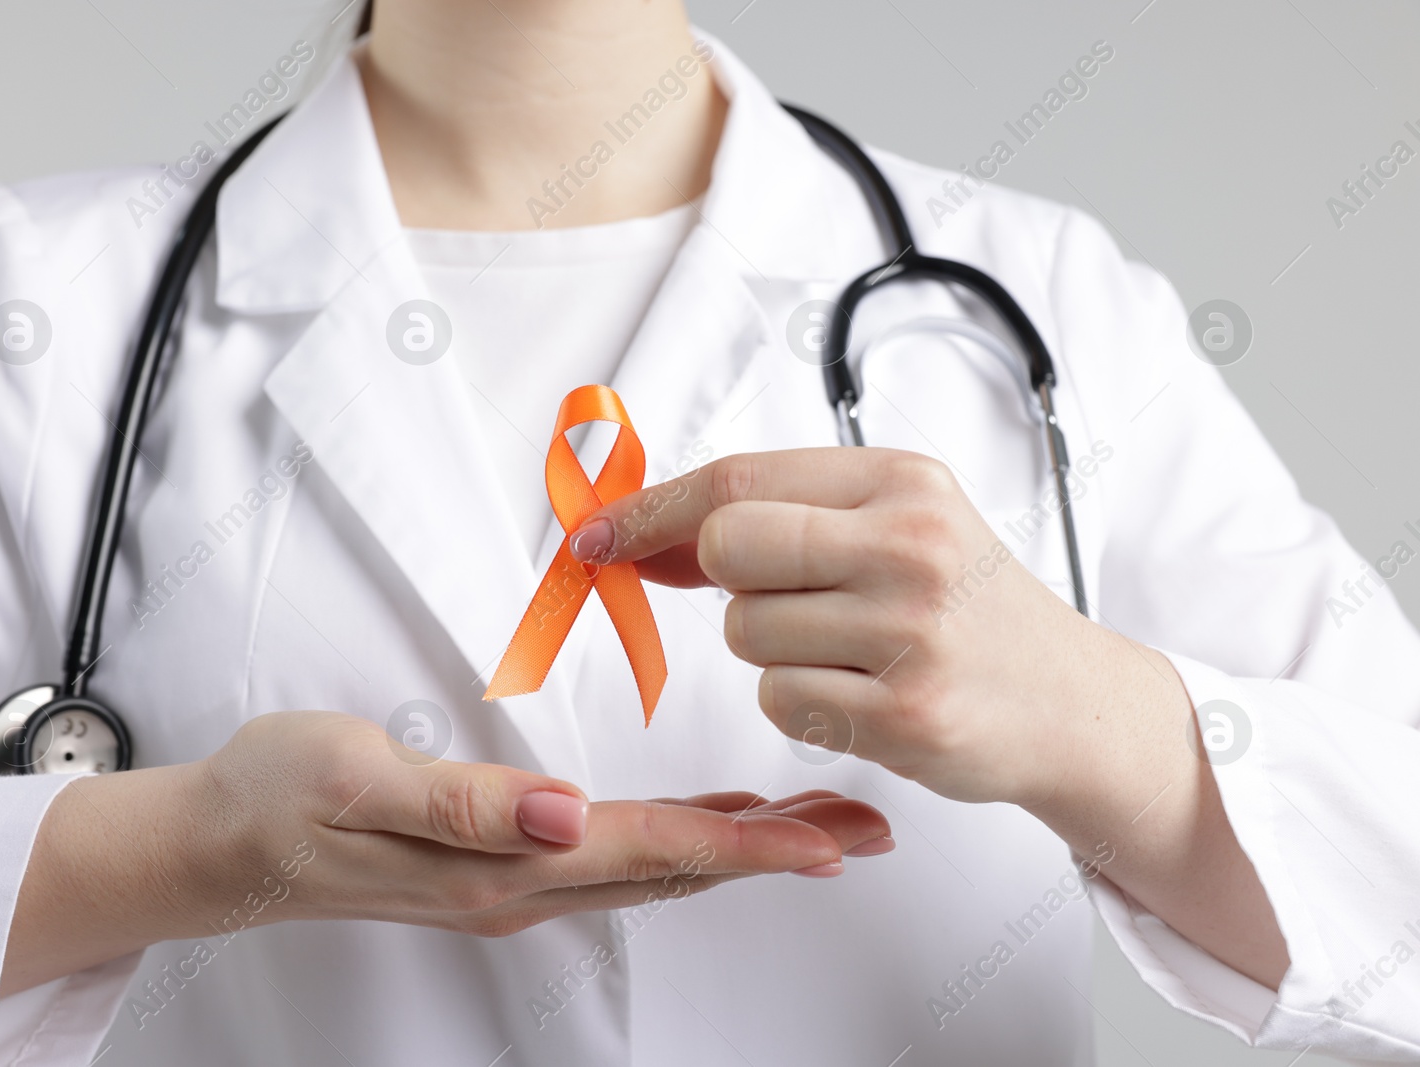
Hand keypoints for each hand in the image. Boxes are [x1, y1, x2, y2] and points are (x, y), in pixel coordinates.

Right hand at [4, 710, 892, 996]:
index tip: (828, 839)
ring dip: (745, 845)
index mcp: (503, 864)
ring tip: (821, 823)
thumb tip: (566, 815)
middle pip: (679, 868)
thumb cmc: (285, 797)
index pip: (652, 853)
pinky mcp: (508, 859)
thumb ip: (464, 804)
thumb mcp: (356, 781)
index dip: (747, 845)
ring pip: (661, 865)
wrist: (226, 843)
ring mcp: (519, 878)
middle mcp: (525, 883)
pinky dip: (685, 839)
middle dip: (779, 849)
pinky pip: (624, 856)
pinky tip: (715, 822)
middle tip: (867, 829)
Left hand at [568, 448, 1295, 990]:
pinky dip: (801, 703)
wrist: (1071, 702)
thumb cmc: (969, 610)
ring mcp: (910, 631)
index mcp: (902, 483)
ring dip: (773, 650)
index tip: (598, 535)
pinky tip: (863, 696)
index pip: (740, 479)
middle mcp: (911, 545)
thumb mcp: (895, 529)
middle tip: (783, 598)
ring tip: (850, 652)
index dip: (652, 508)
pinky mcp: (906, 713)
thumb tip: (645, 531)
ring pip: (744, 632)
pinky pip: (779, 699)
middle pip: (728, 546)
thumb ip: (782, 519)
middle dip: (726, 580)